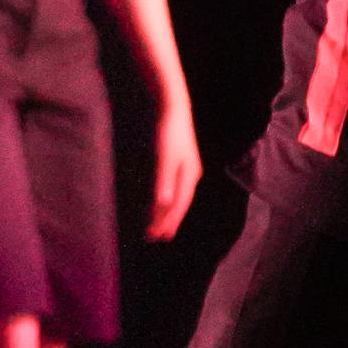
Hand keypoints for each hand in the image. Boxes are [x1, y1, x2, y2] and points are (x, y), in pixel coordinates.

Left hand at [148, 105, 201, 239]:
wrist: (175, 109)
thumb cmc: (170, 133)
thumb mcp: (165, 157)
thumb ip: (164, 181)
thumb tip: (163, 205)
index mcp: (189, 176)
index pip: (178, 205)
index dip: (167, 221)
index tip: (156, 235)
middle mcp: (191, 176)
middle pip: (180, 204)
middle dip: (169, 221)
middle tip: (156, 238)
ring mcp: (187, 170)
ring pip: (179, 198)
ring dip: (169, 213)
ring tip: (161, 227)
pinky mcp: (180, 164)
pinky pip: (175, 190)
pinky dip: (169, 201)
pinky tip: (164, 204)